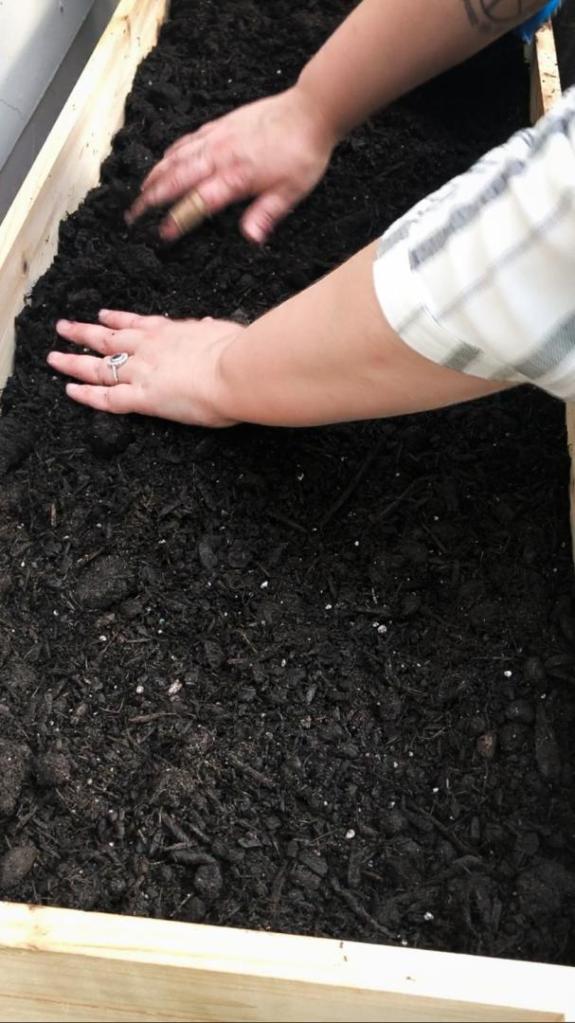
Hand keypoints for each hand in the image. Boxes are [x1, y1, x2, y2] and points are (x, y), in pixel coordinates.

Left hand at [47, 310, 240, 426]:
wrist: (234, 371)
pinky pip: (106, 397)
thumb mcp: (223, 332)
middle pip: (108, 337)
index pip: (137, 323)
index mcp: (172, 331)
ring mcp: (142, 371)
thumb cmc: (237, 352)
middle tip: (63, 327)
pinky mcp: (141, 397)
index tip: (104, 314)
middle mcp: (150, 347)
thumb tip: (210, 324)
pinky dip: (86, 394)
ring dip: (74, 359)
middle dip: (84, 332)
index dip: (118, 319)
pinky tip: (69, 390)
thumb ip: (212, 331)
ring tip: (53, 356)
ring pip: (99, 364)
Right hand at [126, 85, 335, 242]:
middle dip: (152, 197)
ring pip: (177, 157)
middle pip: (178, 178)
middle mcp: (221, 156)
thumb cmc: (303, 153)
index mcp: (237, 177)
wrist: (310, 111)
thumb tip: (251, 238)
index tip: (162, 234)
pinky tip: (163, 160)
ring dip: (155, 175)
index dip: (179, 218)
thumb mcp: (291, 191)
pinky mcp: (220, 125)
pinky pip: (188, 140)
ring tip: (139, 191)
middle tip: (133, 214)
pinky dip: (171, 152)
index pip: (200, 201)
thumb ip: (266, 214)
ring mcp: (218, 138)